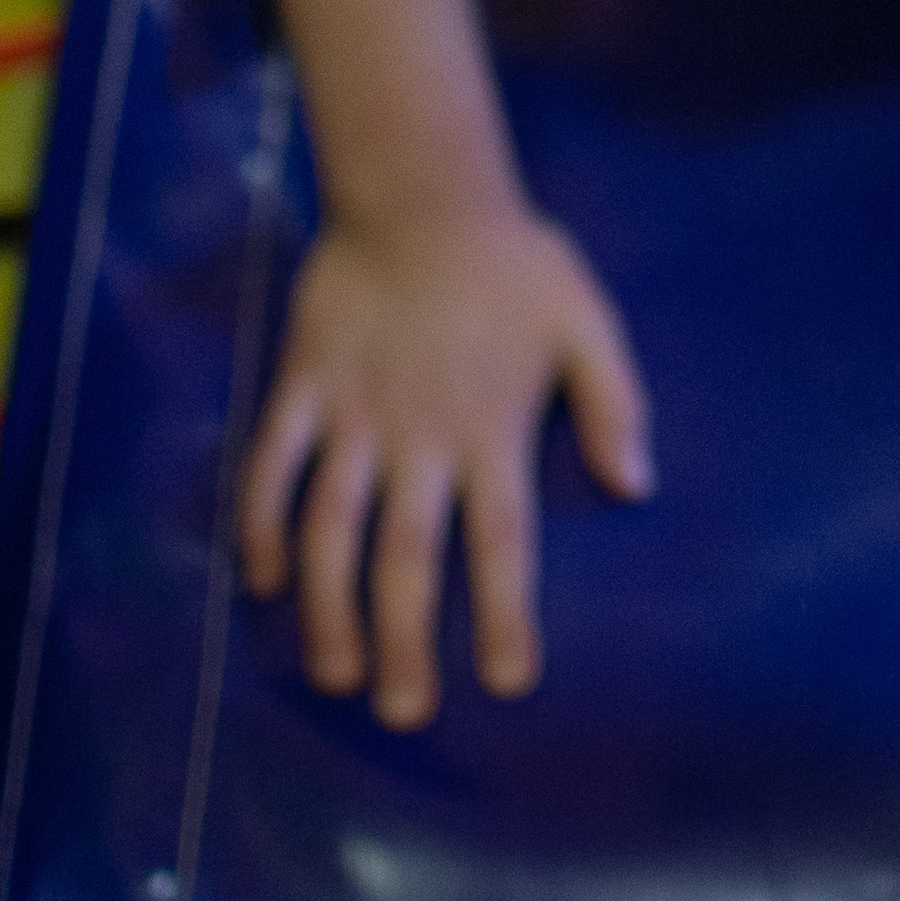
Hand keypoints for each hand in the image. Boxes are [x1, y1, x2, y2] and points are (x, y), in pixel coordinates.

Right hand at [237, 195, 652, 726]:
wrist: (420, 190)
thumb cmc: (514, 263)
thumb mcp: (587, 320)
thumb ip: (615, 402)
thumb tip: (637, 486)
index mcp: (491, 428)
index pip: (501, 541)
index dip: (506, 613)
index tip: (510, 683)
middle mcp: (418, 434)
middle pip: (407, 555)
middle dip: (406, 639)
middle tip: (404, 710)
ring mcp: (353, 413)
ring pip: (330, 526)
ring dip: (329, 605)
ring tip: (335, 672)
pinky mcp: (302, 385)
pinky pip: (270, 464)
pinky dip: (262, 523)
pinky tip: (263, 582)